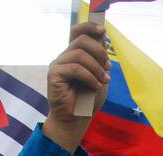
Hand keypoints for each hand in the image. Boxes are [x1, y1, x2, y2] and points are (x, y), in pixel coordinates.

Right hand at [45, 20, 109, 150]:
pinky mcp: (54, 74)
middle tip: (108, 66)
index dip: (89, 27)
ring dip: (96, 67)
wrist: (76, 121)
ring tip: (104, 80)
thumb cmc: (88, 101)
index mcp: (74, 56)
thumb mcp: (99, 77)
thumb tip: (103, 39)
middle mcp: (64, 57)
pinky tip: (95, 86)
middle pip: (81, 40)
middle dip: (99, 51)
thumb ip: (100, 60)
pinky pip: (74, 68)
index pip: (77, 32)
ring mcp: (58, 65)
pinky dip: (89, 76)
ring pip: (79, 54)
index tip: (103, 31)